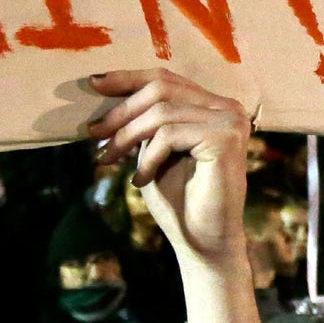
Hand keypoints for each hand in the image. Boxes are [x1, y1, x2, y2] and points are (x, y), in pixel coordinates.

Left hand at [87, 70, 250, 268]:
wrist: (203, 243)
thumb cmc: (179, 200)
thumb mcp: (152, 151)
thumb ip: (141, 122)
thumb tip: (102, 88)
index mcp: (211, 105)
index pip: (166, 79)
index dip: (128, 78)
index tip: (94, 85)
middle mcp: (226, 107)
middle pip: (162, 88)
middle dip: (121, 110)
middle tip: (94, 133)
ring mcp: (230, 120)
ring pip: (161, 111)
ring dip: (127, 135)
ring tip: (109, 158)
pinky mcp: (226, 137)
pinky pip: (170, 134)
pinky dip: (147, 157)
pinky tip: (140, 179)